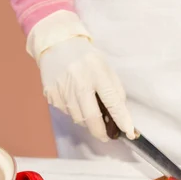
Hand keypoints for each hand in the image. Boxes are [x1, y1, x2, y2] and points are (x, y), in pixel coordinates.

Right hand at [26, 11, 134, 141]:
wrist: (56, 43)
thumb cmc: (85, 58)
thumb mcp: (105, 68)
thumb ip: (115, 90)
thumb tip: (121, 115)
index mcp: (97, 72)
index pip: (112, 101)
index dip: (122, 119)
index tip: (129, 132)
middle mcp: (79, 81)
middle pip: (92, 117)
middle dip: (101, 132)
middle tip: (106, 136)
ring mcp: (63, 89)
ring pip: (78, 118)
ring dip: (87, 121)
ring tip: (89, 110)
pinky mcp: (51, 94)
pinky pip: (67, 113)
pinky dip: (74, 112)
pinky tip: (74, 100)